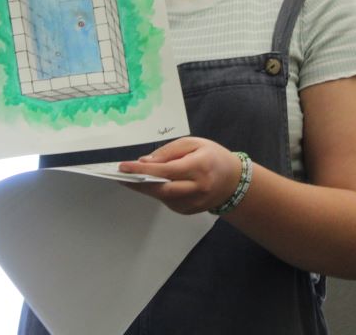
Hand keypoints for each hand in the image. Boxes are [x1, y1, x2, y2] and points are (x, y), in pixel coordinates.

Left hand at [119, 137, 241, 214]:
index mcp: (199, 167)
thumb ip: (168, 152)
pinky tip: (148, 184)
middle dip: (138, 183)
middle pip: (161, 189)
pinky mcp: (190, 211)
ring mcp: (194, 203)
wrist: (234, 181)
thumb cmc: (213, 156)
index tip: (124, 166)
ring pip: (162, 198)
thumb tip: (145, 162)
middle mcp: (197, 188)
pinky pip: (168, 202)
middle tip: (120, 175)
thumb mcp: (193, 143)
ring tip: (129, 178)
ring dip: (144, 188)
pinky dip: (156, 193)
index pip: (166, 171)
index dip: (142, 170)